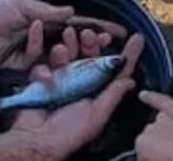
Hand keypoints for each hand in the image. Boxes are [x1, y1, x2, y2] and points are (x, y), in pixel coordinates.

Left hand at [0, 0, 125, 68]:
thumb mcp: (23, 6)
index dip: (99, 28)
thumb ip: (48, 11)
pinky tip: (38, 58)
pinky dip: (40, 63)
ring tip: (66, 49)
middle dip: (92, 44)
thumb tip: (71, 12)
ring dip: (68, 55)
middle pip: (76, 44)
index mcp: (48, 20)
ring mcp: (37, 54)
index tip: (119, 32)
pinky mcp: (26, 67)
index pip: (79, 24)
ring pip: (61, 58)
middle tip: (105, 43)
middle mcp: (47, 38)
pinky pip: (39, 68)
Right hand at [10, 34, 144, 158]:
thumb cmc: (68, 133)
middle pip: (90, 56)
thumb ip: (113, 95)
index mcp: (96, 92)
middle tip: (89, 34)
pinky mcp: (42, 78)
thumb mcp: (96, 114)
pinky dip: (43, 58)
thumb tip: (131, 81)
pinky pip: (44, 62)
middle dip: (91, 42)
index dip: (126, 55)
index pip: (115, 71)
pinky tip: (44, 60)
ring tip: (67, 36)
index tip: (137, 39)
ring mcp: (61, 79)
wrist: (36, 138)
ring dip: (68, 44)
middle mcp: (80, 83)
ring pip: (68, 54)